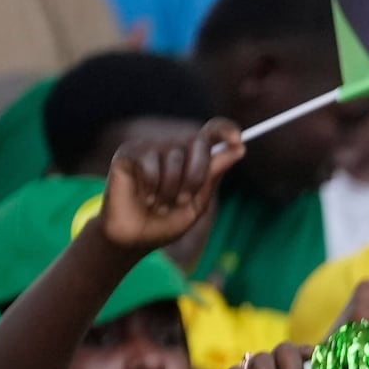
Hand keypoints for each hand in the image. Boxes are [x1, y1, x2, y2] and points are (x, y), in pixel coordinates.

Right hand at [101, 122, 240, 254]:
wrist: (134, 239)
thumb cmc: (166, 223)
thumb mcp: (197, 204)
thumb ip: (213, 176)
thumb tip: (240, 147)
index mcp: (193, 158)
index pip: (212, 132)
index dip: (225, 130)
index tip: (237, 140)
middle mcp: (173, 147)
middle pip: (198, 142)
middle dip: (196, 175)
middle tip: (183, 200)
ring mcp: (150, 147)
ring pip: (174, 157)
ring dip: (170, 190)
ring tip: (160, 206)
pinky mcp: (128, 153)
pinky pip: (149, 163)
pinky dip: (151, 187)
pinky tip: (145, 198)